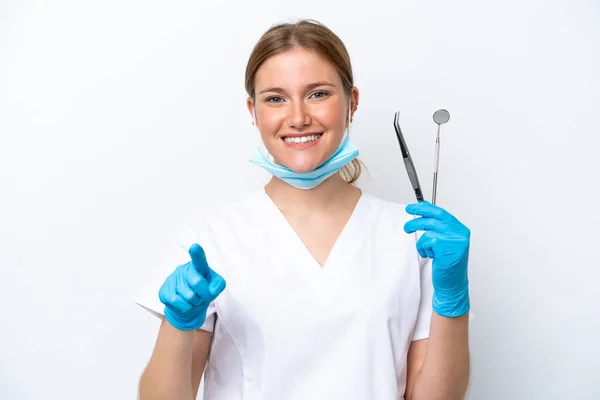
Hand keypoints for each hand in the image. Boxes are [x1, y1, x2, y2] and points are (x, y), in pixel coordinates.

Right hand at [159, 243, 225, 329]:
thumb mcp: (214, 287)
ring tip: (193, 300)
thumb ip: (217, 285)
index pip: (199, 259)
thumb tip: (211, 290)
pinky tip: (185, 304)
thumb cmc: (203, 293)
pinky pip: (176, 301)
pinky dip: (185, 307)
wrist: (189, 307)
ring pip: (188, 295)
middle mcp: (184, 269)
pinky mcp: (164, 290)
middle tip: (202, 296)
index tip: (195, 247)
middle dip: (203, 294)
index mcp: (198, 266)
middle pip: (197, 281)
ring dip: (195, 302)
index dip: (197, 253)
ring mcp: (173, 279)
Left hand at [404, 201, 469, 317]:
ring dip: (421, 239)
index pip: (442, 213)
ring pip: (428, 228)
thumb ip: (438, 229)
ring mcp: (454, 239)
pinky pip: (427, 240)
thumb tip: (424, 213)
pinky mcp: (446, 247)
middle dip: (419, 211)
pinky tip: (430, 256)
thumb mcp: (445, 244)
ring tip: (423, 249)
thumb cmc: (447, 265)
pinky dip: (424, 248)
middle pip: (435, 216)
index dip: (428, 208)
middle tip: (408, 210)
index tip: (417, 205)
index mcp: (460, 230)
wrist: (452, 285)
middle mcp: (459, 233)